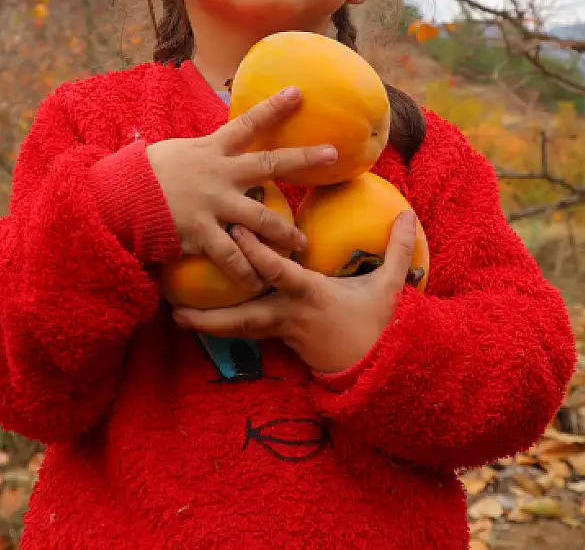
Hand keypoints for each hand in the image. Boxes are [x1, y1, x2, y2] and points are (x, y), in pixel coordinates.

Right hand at [145, 86, 335, 293]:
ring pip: (261, 218)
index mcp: (212, 150)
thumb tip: (216, 145)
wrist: (116, 198)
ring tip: (302, 245)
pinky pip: (232, 257)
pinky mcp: (201, 233)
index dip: (275, 107)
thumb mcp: (176, 153)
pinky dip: (248, 271)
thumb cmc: (145, 175)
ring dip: (285, 232)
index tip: (300, 92)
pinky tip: (260, 283)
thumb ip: (202, 152)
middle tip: (333, 155)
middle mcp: (219, 173)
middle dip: (304, 159)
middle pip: (270, 164)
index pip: (248, 122)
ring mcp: (213, 204)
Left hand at [171, 209, 420, 373]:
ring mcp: (282, 331)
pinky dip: (225, 326)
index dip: (257, 255)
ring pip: (240, 329)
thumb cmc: (377, 324)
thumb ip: (397, 249)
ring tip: (177, 317)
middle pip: (244, 316)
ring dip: (208, 324)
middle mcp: (290, 315)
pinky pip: (247, 331)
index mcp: (312, 296)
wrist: (375, 370)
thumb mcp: (390, 286)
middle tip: (177, 307)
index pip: (279, 274)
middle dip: (211, 314)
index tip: (235, 232)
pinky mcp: (279, 340)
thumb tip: (408, 214)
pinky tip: (202, 319)